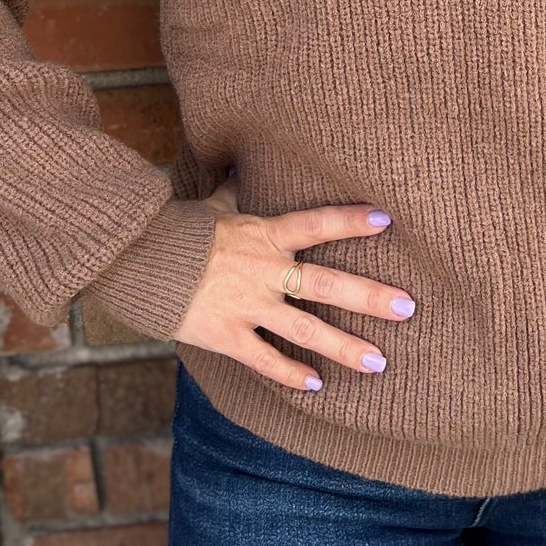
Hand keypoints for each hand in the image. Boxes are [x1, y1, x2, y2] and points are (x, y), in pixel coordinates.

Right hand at [173, 172, 415, 390]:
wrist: (137, 262)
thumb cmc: (180, 231)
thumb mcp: (215, 205)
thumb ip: (239, 191)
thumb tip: (245, 161)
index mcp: (264, 234)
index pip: (316, 223)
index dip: (350, 221)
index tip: (386, 219)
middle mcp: (264, 271)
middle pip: (327, 284)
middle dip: (370, 297)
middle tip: (408, 307)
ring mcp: (248, 306)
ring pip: (306, 330)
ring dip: (345, 347)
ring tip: (378, 362)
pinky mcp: (227, 336)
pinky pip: (265, 360)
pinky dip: (291, 375)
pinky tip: (316, 385)